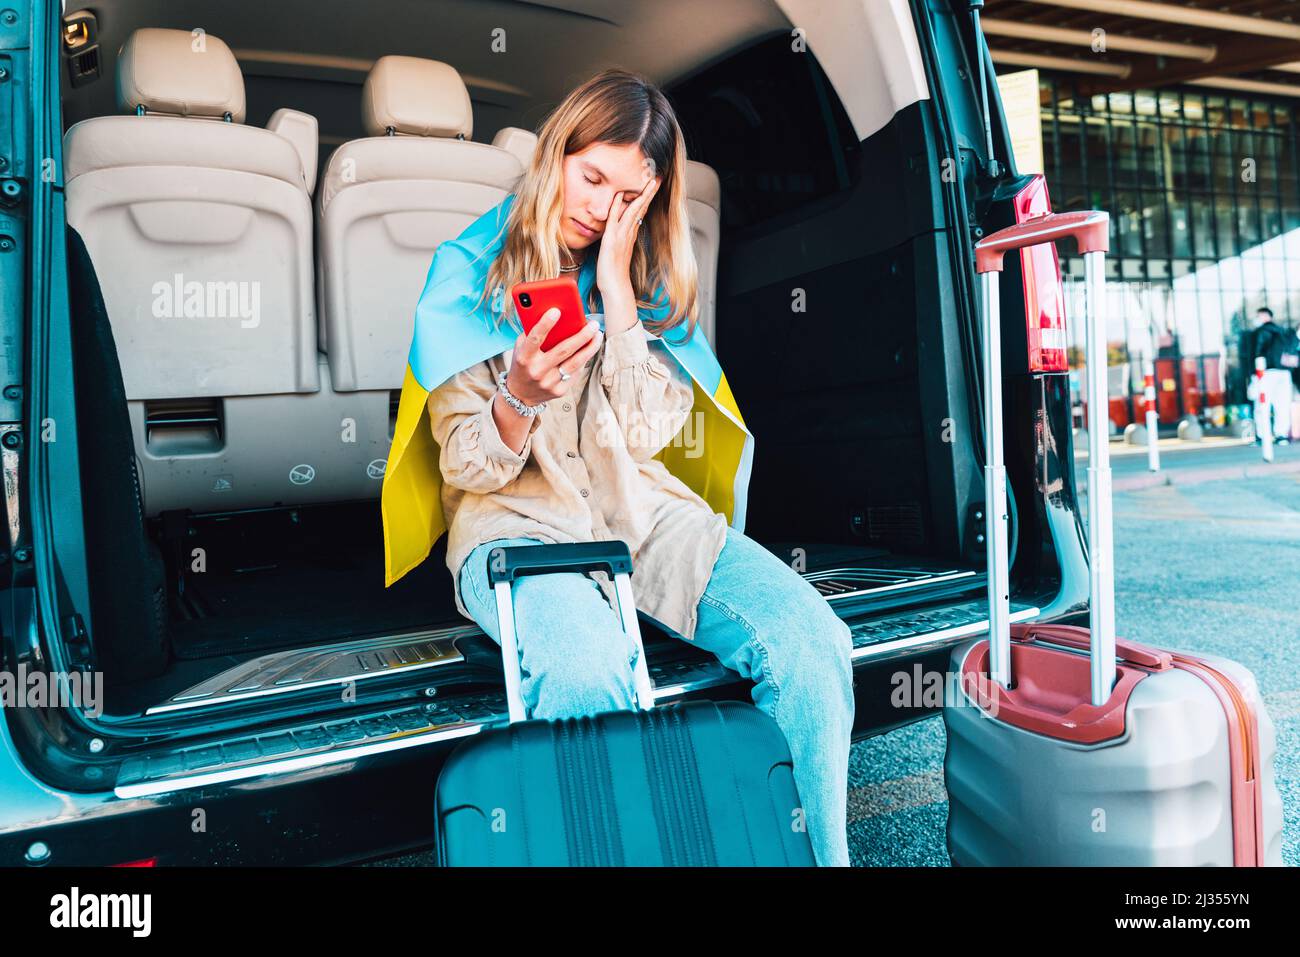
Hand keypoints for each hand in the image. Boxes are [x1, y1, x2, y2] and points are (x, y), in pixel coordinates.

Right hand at [505, 308, 603, 405]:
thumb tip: (555, 315)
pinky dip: (584, 359)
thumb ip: (533, 333)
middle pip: (563, 350)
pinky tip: (590, 349)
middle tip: (593, 324)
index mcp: (524, 358)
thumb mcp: (520, 348)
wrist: (520, 394)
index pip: (535, 338)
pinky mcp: (559, 391)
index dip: (545, 324)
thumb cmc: (523, 364)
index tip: (556, 310)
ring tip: (597, 335)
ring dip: (590, 347)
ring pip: (575, 363)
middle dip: (581, 335)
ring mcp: (549, 383)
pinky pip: (575, 372)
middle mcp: (536, 371)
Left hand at [596, 173, 660, 301]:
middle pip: (641, 208)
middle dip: (649, 192)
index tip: (652, 185)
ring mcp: (621, 236)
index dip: (647, 197)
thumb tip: (625, 231)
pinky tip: (620, 194)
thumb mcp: (620, 252)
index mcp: (630, 234)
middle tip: (657, 178)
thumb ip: (623, 239)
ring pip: (633, 211)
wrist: (615, 287)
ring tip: (649, 182)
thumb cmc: (614, 272)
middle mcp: (628, 233)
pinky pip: (615, 220)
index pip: (641, 211)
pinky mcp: (611, 241)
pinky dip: (617, 206)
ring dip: (641, 195)